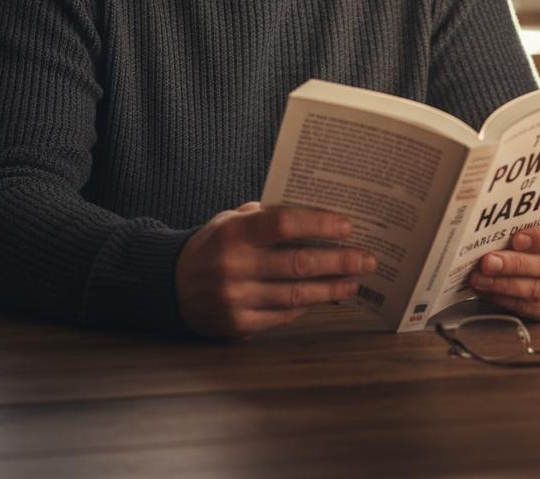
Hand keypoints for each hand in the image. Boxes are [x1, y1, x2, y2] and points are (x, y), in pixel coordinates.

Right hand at [175, 201, 376, 339]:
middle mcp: (234, 267)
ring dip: (332, 288)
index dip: (319, 224)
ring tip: (356, 281)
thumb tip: (320, 214)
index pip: (284, 224)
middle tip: (368, 259)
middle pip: (299, 263)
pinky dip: (308, 304)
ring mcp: (235, 299)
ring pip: (297, 294)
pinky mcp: (238, 325)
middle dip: (340, 261)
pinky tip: (325, 296)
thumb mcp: (232, 219)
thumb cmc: (214, 245)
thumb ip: (269, 216)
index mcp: (234, 233)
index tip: (348, 226)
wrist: (171, 285)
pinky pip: (283, 315)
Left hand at [468, 213, 539, 319]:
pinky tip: (488, 291)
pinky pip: (532, 308)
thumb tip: (490, 226)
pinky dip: (506, 300)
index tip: (516, 239)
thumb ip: (523, 221)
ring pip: (538, 290)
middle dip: (513, 265)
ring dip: (504, 285)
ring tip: (479, 279)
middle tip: (487, 263)